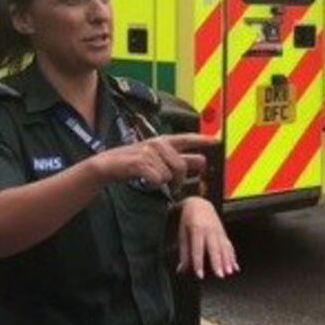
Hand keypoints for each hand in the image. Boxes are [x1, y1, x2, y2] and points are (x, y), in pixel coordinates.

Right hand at [93, 134, 217, 188]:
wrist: (106, 166)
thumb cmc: (133, 164)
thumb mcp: (157, 159)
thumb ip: (179, 160)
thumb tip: (202, 161)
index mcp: (163, 141)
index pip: (187, 138)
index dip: (203, 140)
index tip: (217, 141)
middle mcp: (158, 143)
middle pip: (181, 166)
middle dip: (179, 180)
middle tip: (174, 186)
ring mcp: (148, 151)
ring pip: (168, 175)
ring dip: (162, 183)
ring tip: (151, 180)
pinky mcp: (140, 162)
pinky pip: (157, 180)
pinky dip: (152, 185)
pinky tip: (144, 182)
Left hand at [177, 197, 238, 279]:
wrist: (199, 204)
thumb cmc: (188, 219)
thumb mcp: (182, 234)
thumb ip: (183, 253)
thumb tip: (182, 270)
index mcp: (197, 229)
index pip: (197, 249)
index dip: (198, 263)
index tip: (200, 275)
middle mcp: (210, 230)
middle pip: (214, 248)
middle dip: (218, 263)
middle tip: (220, 275)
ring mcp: (218, 232)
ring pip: (224, 247)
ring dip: (228, 261)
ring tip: (230, 272)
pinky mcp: (224, 234)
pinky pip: (229, 246)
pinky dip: (233, 257)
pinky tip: (235, 267)